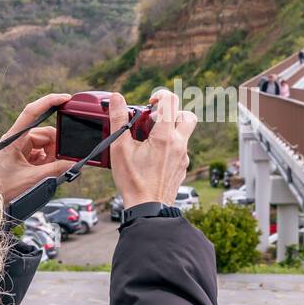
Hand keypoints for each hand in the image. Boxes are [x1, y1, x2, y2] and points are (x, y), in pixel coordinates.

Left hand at [0, 93, 71, 201]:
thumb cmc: (2, 189)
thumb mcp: (32, 179)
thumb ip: (55, 170)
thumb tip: (73, 163)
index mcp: (13, 139)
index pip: (31, 112)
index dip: (49, 102)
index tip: (65, 99)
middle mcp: (16, 140)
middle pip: (44, 133)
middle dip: (56, 145)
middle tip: (62, 159)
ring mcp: (19, 148)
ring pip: (45, 144)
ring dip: (52, 156)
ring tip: (50, 170)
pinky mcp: (23, 157)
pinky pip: (41, 153)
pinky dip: (48, 161)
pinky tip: (46, 171)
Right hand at [109, 89, 194, 208]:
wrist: (148, 208)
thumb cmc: (133, 181)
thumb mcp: (120, 148)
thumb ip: (118, 119)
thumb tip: (116, 98)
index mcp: (165, 136)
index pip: (171, 102)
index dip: (160, 95)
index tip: (150, 103)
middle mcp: (180, 144)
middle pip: (187, 116)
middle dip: (173, 112)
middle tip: (156, 120)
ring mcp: (183, 157)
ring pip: (184, 134)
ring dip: (170, 130)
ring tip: (150, 139)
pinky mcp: (182, 168)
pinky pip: (181, 150)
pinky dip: (170, 147)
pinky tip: (153, 156)